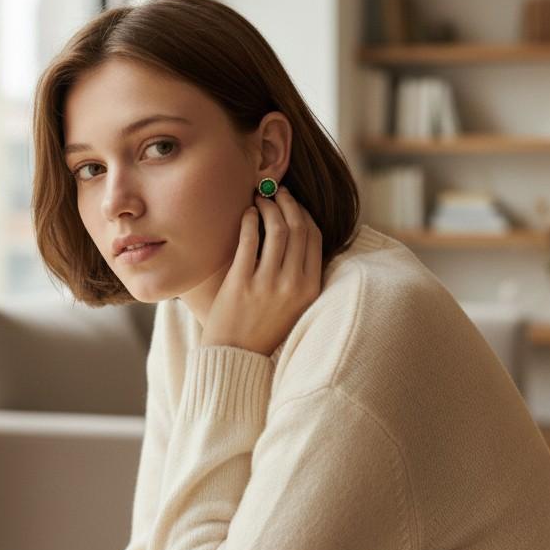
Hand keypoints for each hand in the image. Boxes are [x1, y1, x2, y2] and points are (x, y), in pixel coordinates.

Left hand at [200, 185, 322, 356]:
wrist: (234, 356)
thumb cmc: (262, 328)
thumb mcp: (294, 305)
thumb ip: (299, 274)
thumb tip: (296, 231)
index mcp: (310, 289)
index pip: (315, 238)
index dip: (304, 214)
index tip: (293, 204)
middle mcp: (293, 285)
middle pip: (298, 228)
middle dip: (288, 203)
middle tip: (276, 193)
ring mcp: (268, 284)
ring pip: (277, 230)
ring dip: (269, 207)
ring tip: (260, 200)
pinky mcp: (242, 282)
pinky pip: (250, 240)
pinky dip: (250, 220)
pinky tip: (247, 214)